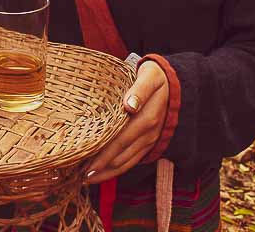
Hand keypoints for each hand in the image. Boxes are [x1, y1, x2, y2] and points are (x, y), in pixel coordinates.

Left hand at [85, 60, 169, 183]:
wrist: (175, 83)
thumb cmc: (155, 77)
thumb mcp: (149, 77)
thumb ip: (139, 90)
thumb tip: (129, 105)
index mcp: (147, 118)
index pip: (119, 141)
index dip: (102, 155)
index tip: (84, 164)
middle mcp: (149, 134)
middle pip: (120, 157)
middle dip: (100, 168)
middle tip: (78, 175)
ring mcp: (149, 141)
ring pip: (126, 163)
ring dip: (107, 173)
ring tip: (87, 178)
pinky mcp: (149, 143)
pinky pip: (133, 161)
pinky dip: (117, 170)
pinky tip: (103, 173)